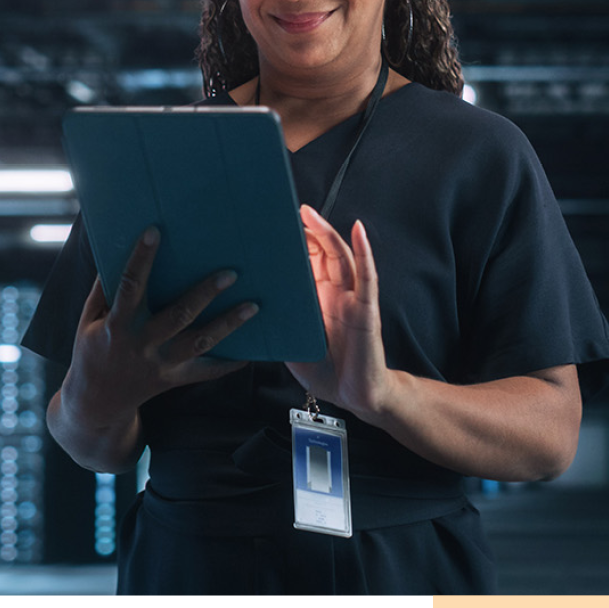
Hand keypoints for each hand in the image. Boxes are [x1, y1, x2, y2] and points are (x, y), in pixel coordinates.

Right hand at [64, 226, 255, 427]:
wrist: (96, 403)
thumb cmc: (91, 351)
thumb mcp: (89, 320)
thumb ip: (102, 290)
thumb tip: (115, 252)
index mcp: (118, 325)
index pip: (130, 286)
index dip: (141, 258)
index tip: (154, 231)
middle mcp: (142, 345)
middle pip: (178, 316)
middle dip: (204, 294)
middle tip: (230, 273)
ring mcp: (161, 364)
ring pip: (200, 343)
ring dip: (228, 324)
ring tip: (253, 306)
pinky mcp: (174, 379)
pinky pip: (207, 372)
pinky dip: (229, 363)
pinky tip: (251, 351)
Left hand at [286, 205, 394, 417]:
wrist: (354, 395)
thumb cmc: (323, 370)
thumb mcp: (291, 341)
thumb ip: (277, 322)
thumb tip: (242, 305)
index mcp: (316, 298)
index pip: (305, 261)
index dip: (292, 243)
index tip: (271, 225)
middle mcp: (334, 292)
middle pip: (321, 252)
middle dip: (305, 231)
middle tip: (286, 212)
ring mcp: (351, 298)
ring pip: (340, 256)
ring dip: (326, 232)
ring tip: (310, 214)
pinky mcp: (366, 309)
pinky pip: (366, 276)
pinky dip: (364, 250)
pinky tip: (358, 230)